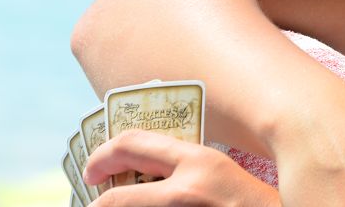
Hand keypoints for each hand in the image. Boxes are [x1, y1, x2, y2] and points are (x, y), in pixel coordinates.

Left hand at [84, 130, 281, 206]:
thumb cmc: (252, 204)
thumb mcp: (220, 174)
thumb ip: (184, 169)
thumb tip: (141, 173)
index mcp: (200, 161)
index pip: (132, 143)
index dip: (101, 155)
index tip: (92, 171)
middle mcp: (186, 191)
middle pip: (113, 199)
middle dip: (97, 204)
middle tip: (93, 203)